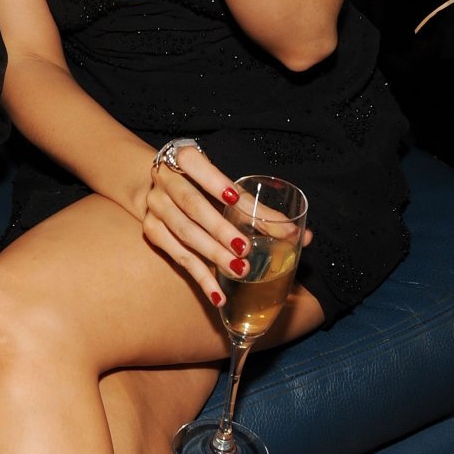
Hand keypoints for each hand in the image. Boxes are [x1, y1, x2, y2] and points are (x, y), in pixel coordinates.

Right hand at [142, 144, 310, 306]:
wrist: (160, 190)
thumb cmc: (204, 187)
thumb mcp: (227, 189)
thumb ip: (260, 211)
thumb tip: (301, 236)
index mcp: (181, 158)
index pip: (194, 163)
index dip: (213, 180)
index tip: (235, 198)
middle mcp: (164, 179)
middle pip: (191, 204)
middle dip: (219, 228)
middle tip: (245, 249)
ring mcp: (155, 206)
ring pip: (183, 232)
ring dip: (212, 254)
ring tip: (240, 270)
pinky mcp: (152, 231)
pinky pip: (177, 256)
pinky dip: (200, 277)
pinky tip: (218, 294)